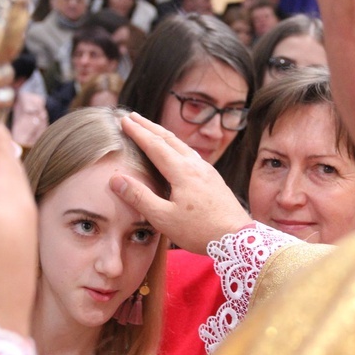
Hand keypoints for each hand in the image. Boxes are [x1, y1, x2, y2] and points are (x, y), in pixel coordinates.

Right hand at [110, 113, 251, 254]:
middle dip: (149, 126)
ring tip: (151, 129)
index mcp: (182, 171)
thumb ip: (140, 197)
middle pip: (169, 139)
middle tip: (133, 116)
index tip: (124, 120)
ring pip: (181, 145)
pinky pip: (191, 154)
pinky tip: (177, 152)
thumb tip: (116, 180)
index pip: (154, 145)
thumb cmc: (200, 230)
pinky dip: (176, 146)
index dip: (137, 132)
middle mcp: (195, 165)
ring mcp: (207, 170)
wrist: (238, 238)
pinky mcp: (213, 178)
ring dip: (163, 134)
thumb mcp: (164, 218)